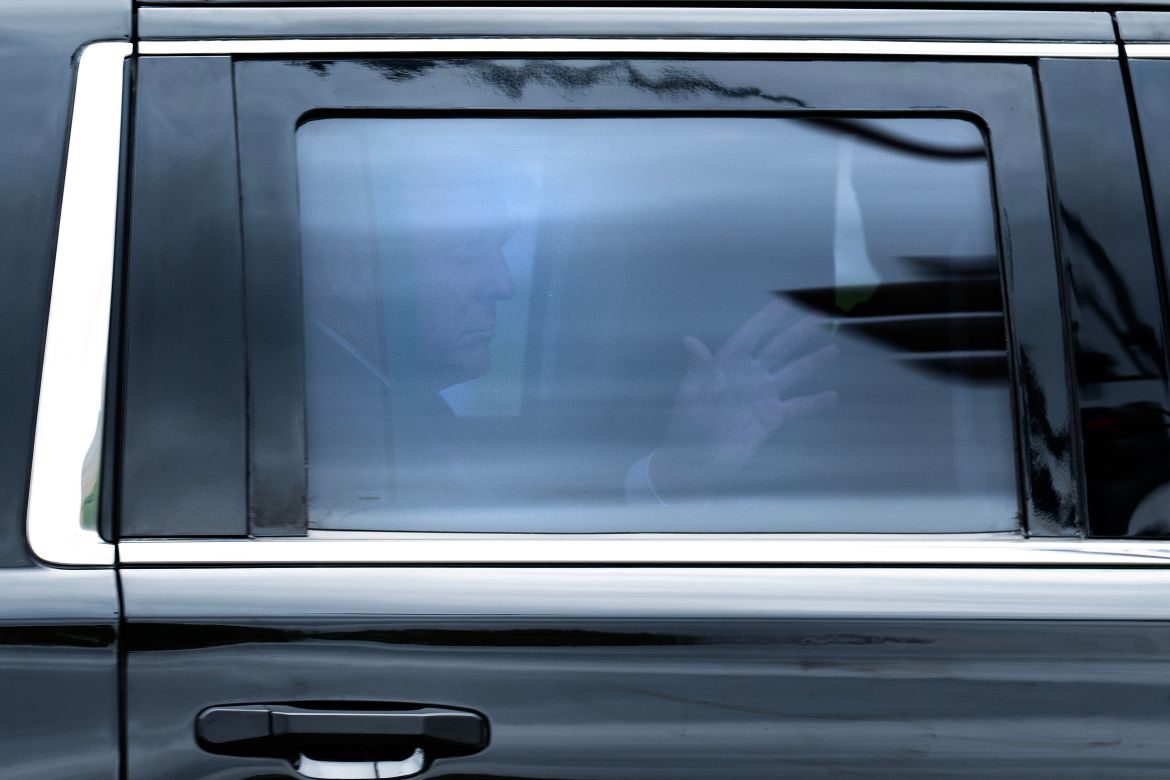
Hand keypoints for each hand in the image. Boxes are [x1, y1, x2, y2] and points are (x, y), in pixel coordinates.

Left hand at [652, 300, 837, 493]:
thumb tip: (690, 341)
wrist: (697, 460)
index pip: (751, 336)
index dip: (766, 319)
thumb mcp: (692, 395)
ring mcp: (762, 396)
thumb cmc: (688, 423)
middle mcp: (749, 376)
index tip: (784, 302)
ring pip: (791, 374)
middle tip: (817, 317)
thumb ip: (700, 369)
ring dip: (812, 363)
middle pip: (777, 349)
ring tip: (833, 350)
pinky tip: (831, 396)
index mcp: (728, 365)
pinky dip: (813, 403)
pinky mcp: (770, 418)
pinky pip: (796, 407)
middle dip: (797, 333)